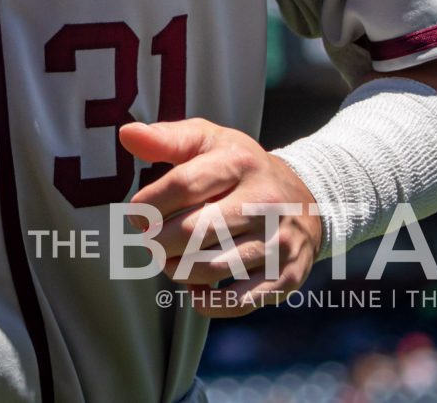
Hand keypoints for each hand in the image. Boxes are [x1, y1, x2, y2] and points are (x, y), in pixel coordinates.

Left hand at [119, 117, 323, 317]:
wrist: (309, 198)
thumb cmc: (243, 169)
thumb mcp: (209, 141)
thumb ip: (166, 139)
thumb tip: (127, 134)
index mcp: (239, 164)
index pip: (182, 185)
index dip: (148, 204)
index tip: (138, 213)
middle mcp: (263, 203)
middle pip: (192, 232)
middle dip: (157, 241)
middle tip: (152, 239)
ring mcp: (277, 242)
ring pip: (208, 269)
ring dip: (175, 270)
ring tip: (171, 258)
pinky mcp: (286, 276)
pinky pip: (235, 301)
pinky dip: (205, 300)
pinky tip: (196, 285)